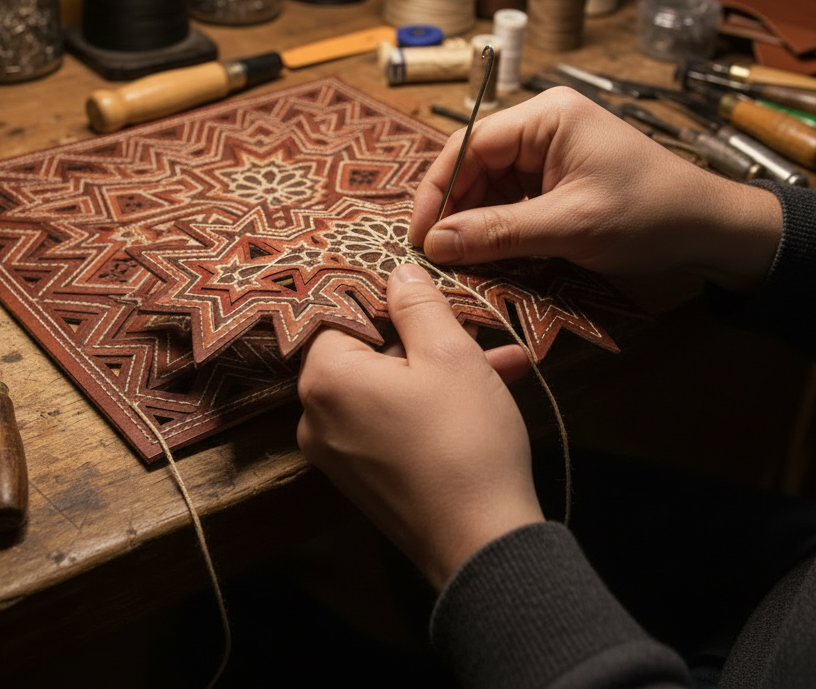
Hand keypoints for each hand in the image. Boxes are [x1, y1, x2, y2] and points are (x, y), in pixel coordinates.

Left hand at [297, 264, 542, 590]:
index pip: (338, 311)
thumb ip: (417, 303)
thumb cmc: (463, 441)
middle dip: (423, 336)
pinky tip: (489, 393)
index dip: (384, 296)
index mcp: (324, 378)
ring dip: (439, 370)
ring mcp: (337, 453)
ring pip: (387, 388)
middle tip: (472, 326)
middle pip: (365, 351)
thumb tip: (397, 271)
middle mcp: (316, 416)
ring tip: (500, 360)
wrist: (481, 544)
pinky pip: (392, 422)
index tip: (423, 288)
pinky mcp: (364, 478)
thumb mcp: (449, 354)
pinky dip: (431, 405)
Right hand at [410, 86, 782, 291]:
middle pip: (474, 165)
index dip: (437, 191)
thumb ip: (498, 232)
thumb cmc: (649, 214)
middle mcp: (543, 125)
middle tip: (435, 256)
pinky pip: (512, 200)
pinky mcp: (558, 179)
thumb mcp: (569, 226)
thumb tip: (435, 243)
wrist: (709, 229)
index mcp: (546, 116)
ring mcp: (551, 152)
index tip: (420, 236)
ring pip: (490, 186)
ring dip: (474, 224)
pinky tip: (488, 256)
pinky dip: (498, 228)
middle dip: (453, 210)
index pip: (468, 145)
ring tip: (459, 262)